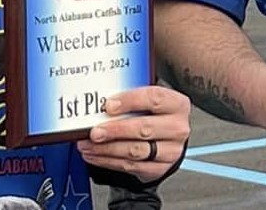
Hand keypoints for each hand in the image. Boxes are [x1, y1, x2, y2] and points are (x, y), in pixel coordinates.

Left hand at [76, 85, 190, 181]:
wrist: (167, 139)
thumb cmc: (154, 114)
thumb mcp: (150, 100)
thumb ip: (131, 97)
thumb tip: (101, 100)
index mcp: (177, 104)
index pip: (155, 98)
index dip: (130, 101)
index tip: (109, 105)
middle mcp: (177, 128)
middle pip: (144, 128)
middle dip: (115, 130)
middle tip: (94, 131)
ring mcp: (171, 151)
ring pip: (136, 151)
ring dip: (107, 149)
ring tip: (88, 145)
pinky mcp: (160, 168)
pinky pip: (131, 166)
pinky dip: (109, 161)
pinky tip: (95, 155)